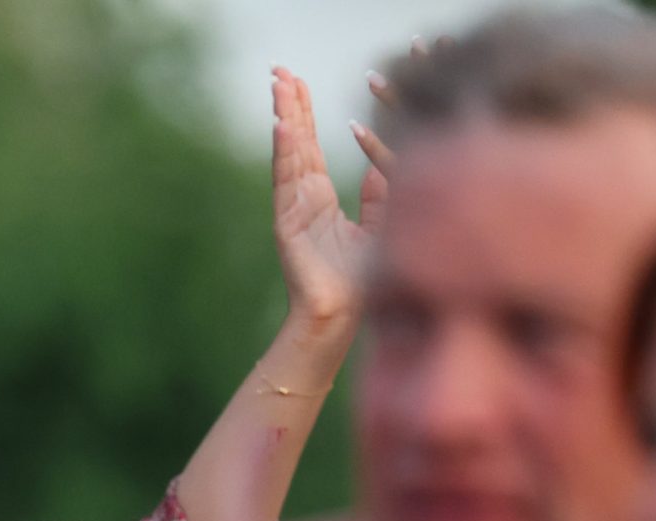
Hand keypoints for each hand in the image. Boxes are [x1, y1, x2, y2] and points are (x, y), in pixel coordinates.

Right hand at [270, 68, 393, 333]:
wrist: (341, 315)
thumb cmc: (359, 280)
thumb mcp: (377, 226)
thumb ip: (377, 194)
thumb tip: (377, 162)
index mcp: (319, 199)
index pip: (310, 146)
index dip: (304, 114)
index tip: (297, 82)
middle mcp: (302, 200)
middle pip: (295, 142)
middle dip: (289, 105)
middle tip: (279, 70)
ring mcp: (292, 209)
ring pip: (289, 154)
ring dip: (284, 118)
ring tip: (278, 86)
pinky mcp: (287, 223)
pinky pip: (285, 180)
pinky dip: (284, 152)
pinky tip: (281, 126)